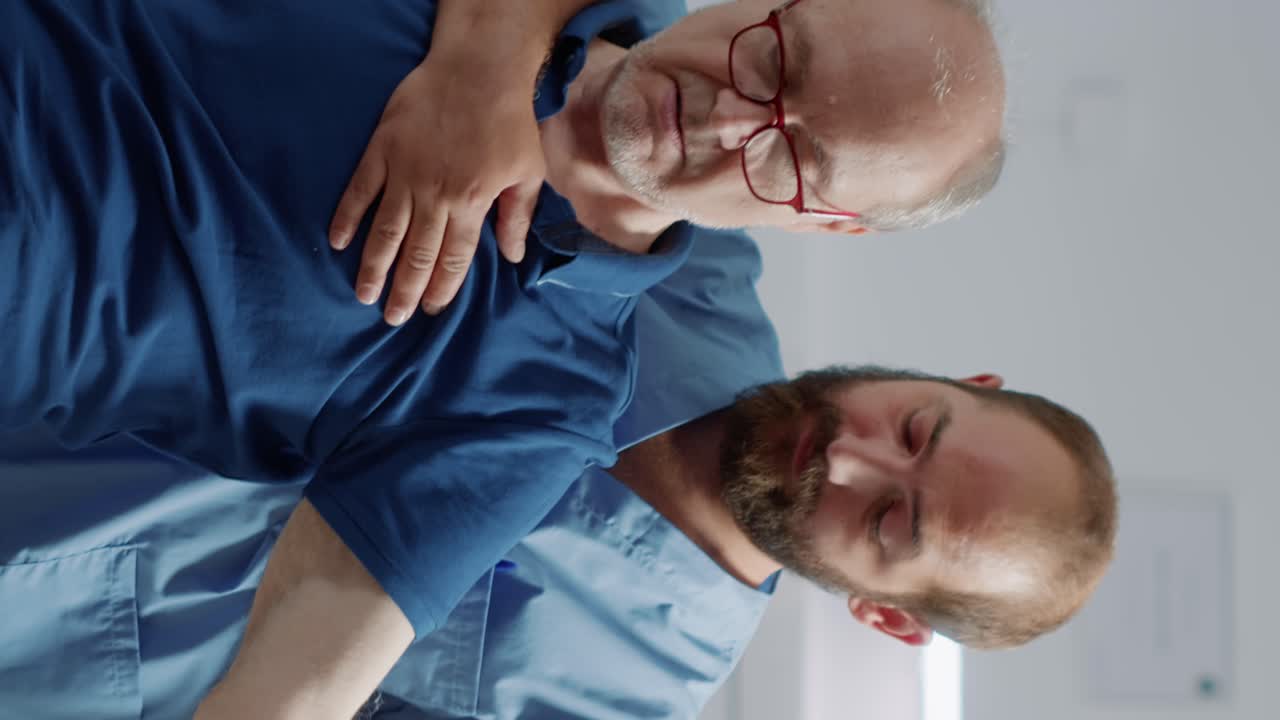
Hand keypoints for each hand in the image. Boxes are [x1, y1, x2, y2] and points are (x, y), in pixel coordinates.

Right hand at [329, 55, 545, 324]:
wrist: (477, 68)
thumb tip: (511, 256)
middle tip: (393, 317)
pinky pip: (359, 191)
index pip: (452, 258)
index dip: (442, 288)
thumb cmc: (509, 120)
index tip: (432, 309)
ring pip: (385, 231)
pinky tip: (338, 243)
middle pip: (416, 254)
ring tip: (364, 295)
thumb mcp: (528, 170)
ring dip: (373, 266)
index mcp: (471, 203)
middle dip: (404, 290)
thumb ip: (517, 216)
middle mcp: (434, 195)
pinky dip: (347, 217)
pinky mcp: (381, 150)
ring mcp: (403, 173)